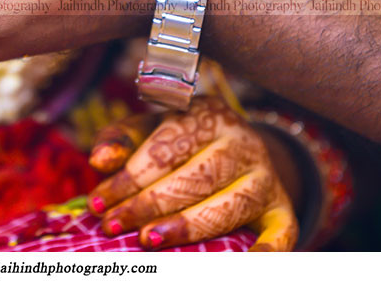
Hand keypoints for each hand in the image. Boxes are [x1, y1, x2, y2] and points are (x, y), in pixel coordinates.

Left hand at [86, 97, 298, 251]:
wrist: (237, 149)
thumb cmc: (180, 142)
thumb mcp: (150, 130)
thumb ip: (122, 140)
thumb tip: (100, 160)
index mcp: (207, 115)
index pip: (166, 148)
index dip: (129, 179)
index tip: (97, 204)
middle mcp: (242, 143)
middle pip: (196, 177)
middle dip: (150, 204)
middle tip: (114, 225)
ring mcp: (265, 178)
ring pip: (229, 206)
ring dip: (188, 225)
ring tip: (149, 240)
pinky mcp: (281, 209)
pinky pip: (282, 232)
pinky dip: (268, 251)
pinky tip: (245, 264)